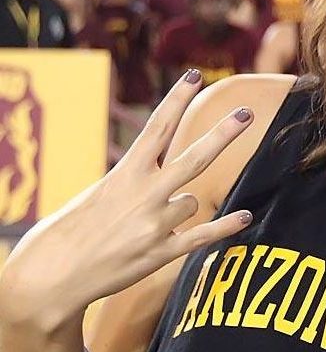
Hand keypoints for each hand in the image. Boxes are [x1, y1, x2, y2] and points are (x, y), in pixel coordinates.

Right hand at [0, 70, 254, 327]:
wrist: (53, 274)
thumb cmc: (74, 230)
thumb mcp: (101, 193)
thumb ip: (138, 183)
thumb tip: (181, 187)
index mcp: (124, 173)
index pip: (156, 128)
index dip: (177, 100)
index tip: (196, 77)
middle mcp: (144, 194)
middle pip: (195, 158)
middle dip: (222, 134)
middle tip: (246, 112)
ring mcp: (156, 223)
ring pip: (193, 203)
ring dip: (179, 210)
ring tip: (143, 225)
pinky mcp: (162, 253)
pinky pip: (204, 236)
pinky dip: (226, 227)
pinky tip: (245, 217)